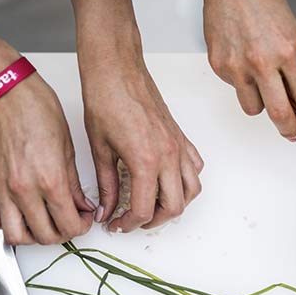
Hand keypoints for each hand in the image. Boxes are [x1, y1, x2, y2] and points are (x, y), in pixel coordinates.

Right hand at [0, 32, 93, 244]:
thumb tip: (81, 205)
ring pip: (15, 236)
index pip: (68, 225)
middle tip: (68, 222)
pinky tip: (18, 215)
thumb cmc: (36, 110)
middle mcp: (24, 190)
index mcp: (50, 180)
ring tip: (43, 224)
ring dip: (32, 236)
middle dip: (61, 234)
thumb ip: (73, 184)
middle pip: (44, 236)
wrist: (7, 94)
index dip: (81, 228)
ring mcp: (3, 190)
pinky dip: (4, 225)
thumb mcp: (68, 148)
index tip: (84, 220)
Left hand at [78, 31, 203, 232]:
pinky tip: (166, 182)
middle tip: (132, 221)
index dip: (127, 223)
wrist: (116, 70)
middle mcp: (168, 155)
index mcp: (145, 160)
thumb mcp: (100, 150)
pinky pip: (195, 167)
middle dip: (153, 221)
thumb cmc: (105, 100)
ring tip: (151, 206)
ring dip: (174, 204)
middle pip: (174, 207)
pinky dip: (185, 182)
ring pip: (191, 190)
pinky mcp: (180, 136)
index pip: (143, 209)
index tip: (115, 224)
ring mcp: (178, 145)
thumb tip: (105, 210)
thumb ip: (106, 186)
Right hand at [196, 0, 295, 145]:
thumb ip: (293, 70)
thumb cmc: (263, 1)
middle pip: (280, 115)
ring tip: (262, 82)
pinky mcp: (219, 67)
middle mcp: (262, 62)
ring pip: (254, 108)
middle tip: (294, 133)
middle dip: (290, 129)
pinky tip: (243, 61)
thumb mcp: (290, 34)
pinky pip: (236, 89)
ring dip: (263, 104)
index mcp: (287, 51)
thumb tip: (295, 101)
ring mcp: (237, 66)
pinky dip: (243, 83)